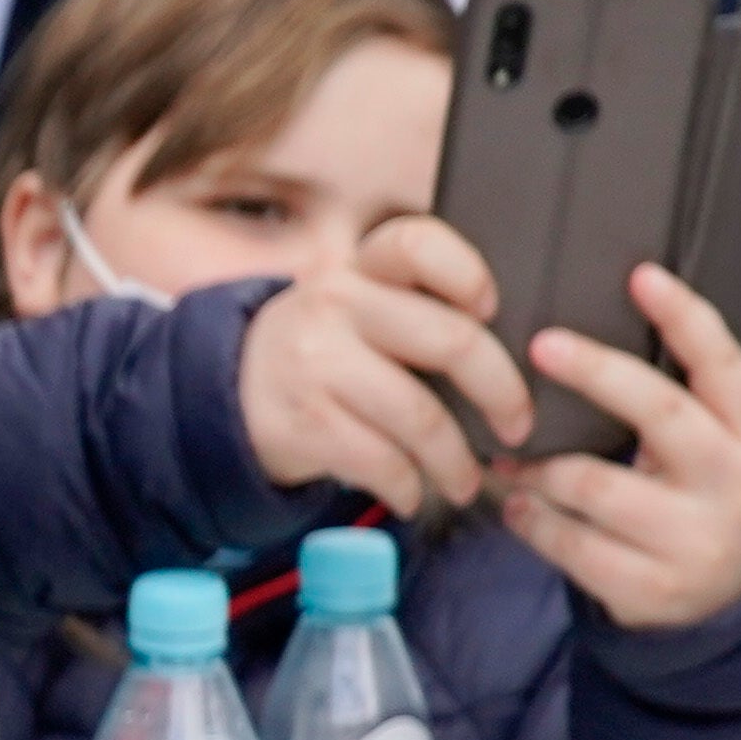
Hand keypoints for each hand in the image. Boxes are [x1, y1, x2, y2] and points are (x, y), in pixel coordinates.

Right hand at [236, 214, 525, 519]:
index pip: (418, 245)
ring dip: (457, 461)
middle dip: (503, 394)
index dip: (468, 274)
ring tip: (466, 480)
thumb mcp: (354, 309)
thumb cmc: (322, 355)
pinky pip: (381, 461)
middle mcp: (334, 306)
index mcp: (359, 270)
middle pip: (451, 341)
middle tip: (517, 427)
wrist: (223, 396)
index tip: (492, 312)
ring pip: (421, 416)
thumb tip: (517, 356)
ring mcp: (313, 364)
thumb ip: (416, 309)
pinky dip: (408, 487)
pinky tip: (413, 494)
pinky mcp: (300, 423)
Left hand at [502, 262, 740, 630]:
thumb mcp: (716, 448)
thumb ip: (675, 403)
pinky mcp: (653, 588)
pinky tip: (515, 506)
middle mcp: (733, 483)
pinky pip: (572, 545)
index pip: (725, 366)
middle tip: (540, 344)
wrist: (738, 601)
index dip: (686, 319)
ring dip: (538, 467)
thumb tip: (577, 343)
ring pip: (595, 486)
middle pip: (661, 413)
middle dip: (597, 373)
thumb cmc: (703, 498)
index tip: (642, 275)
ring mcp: (695, 540)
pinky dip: (531, 521)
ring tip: (507, 457)